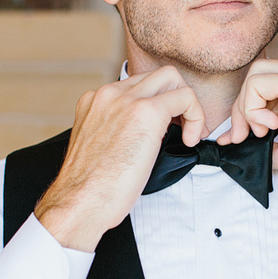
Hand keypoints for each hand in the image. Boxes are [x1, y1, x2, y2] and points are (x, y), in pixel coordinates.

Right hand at [34, 65, 204, 250]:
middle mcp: (108, 95)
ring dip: (187, 103)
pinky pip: (185, 97)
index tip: (164, 130)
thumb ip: (115, 132)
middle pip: (156, 76)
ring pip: (172, 78)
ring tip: (188, 133)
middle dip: (175, 99)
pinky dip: (196, 116)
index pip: (136, 86)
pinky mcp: (146, 111)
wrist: (80, 202)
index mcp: (94, 102)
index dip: (157, 106)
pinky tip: (189, 140)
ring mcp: (126, 100)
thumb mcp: (98, 149)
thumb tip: (139, 137)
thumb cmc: (90, 189)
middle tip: (181, 129)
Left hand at [227, 56, 277, 206]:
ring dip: (245, 108)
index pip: (274, 81)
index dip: (253, 107)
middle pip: (261, 71)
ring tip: (257, 135)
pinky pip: (259, 83)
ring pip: (257, 73)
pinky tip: (268, 129)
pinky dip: (252, 108)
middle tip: (243, 137)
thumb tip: (256, 151)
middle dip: (243, 106)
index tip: (246, 136)